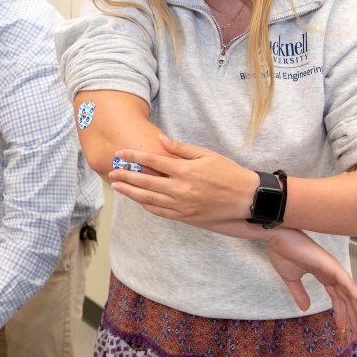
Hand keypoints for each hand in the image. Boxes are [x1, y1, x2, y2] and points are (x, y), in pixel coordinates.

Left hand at [109, 133, 254, 226]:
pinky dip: (146, 206)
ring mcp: (182, 205)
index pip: (153, 162)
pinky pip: (160, 212)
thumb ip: (181, 149)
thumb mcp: (207, 154)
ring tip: (118, 187)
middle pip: (145, 182)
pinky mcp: (185, 216)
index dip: (134, 157)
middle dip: (126, 177)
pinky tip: (138, 200)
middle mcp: (181, 189)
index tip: (120, 153)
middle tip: (111, 172)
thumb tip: (160, 139)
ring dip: (131, 193)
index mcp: (185, 171)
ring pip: (149, 199)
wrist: (245, 199)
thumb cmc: (228, 173)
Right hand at [263, 227, 356, 338]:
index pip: (336, 298)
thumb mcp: (291, 279)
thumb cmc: (282, 253)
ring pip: (350, 294)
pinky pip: (348, 284)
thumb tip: (305, 308)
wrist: (277, 238)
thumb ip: (300, 293)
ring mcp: (333, 269)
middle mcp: (332, 273)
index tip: (342, 329)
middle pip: (346, 298)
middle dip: (352, 316)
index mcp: (323, 275)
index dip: (340, 313)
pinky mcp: (332, 266)